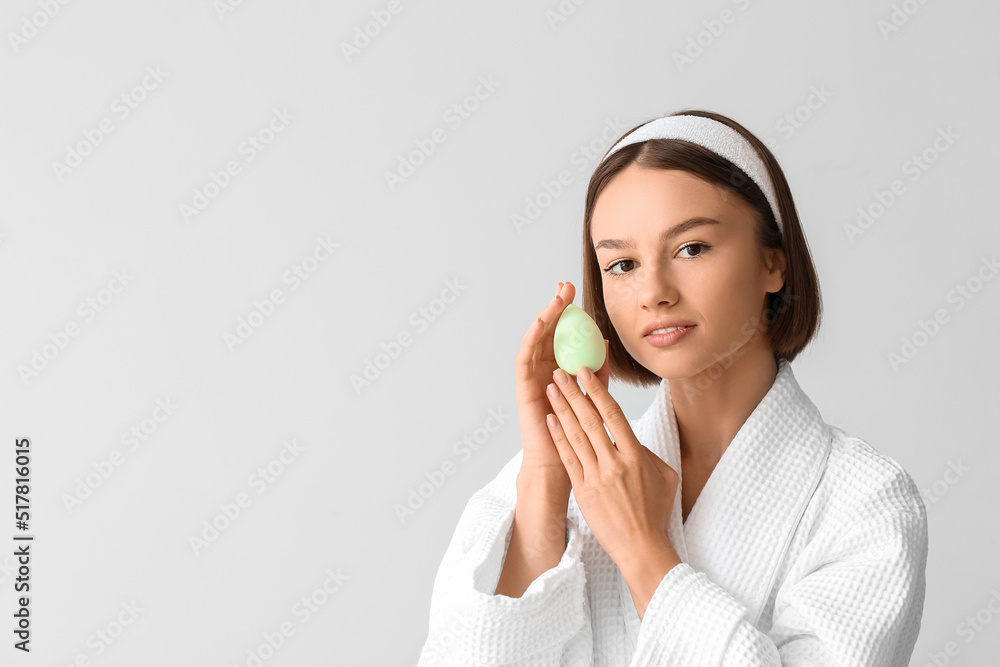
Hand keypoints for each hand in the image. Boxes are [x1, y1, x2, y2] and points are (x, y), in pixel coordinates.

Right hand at [514, 281, 610, 484]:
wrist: (562, 463)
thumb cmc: (578, 434)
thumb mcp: (593, 396)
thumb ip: (598, 371)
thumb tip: (605, 343)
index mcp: (560, 369)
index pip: (564, 334)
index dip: (569, 313)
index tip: (577, 292)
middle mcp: (544, 370)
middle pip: (548, 331)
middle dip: (556, 306)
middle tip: (566, 285)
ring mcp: (532, 377)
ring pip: (536, 339)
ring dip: (545, 316)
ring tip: (556, 298)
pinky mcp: (524, 386)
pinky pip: (525, 357)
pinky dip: (532, 338)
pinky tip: (542, 322)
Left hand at [543, 363, 678, 572]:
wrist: (641, 547)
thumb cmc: (655, 512)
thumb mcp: (664, 476)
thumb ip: (647, 452)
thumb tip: (631, 437)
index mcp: (636, 456)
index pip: (613, 415)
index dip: (597, 391)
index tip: (586, 372)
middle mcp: (614, 463)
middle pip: (590, 420)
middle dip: (573, 393)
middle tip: (560, 372)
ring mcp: (596, 478)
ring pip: (575, 436)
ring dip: (561, 409)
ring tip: (551, 389)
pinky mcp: (583, 492)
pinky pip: (568, 459)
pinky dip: (558, 437)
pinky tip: (550, 420)